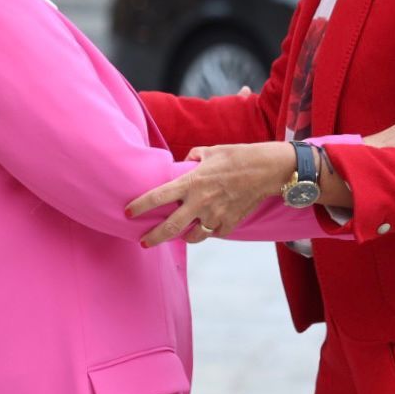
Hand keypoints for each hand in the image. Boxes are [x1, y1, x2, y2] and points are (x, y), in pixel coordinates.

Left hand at [124, 141, 293, 246]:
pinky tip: (207, 224)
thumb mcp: (210, 151)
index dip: (140, 206)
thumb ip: (193, 158)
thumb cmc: (237, 156)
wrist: (266, 170)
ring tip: (179, 233)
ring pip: (191, 236)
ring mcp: (214, 216)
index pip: (158, 197)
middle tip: (143, 242)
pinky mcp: (228, 224)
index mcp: (192, 182)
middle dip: (153, 237)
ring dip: (183, 236)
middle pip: (170, 227)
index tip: (128, 213)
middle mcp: (200, 202)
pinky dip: (208, 230)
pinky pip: (212, 234)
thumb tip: (185, 162)